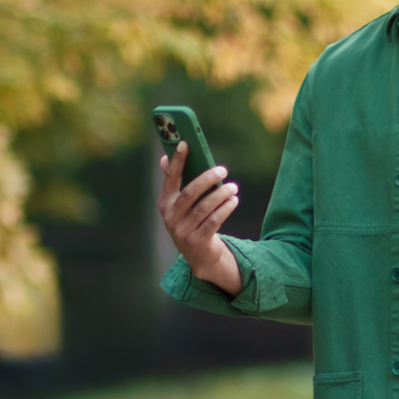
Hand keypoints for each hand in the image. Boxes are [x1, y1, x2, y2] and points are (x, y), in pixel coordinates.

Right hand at [156, 142, 243, 295]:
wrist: (199, 256)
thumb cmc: (192, 221)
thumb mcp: (181, 205)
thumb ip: (176, 183)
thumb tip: (164, 158)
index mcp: (165, 203)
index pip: (170, 178)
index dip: (177, 160)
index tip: (186, 143)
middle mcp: (170, 217)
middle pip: (190, 193)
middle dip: (207, 179)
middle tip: (223, 169)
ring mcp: (183, 231)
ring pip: (204, 207)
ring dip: (221, 194)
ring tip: (233, 187)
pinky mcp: (198, 242)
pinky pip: (213, 221)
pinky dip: (225, 209)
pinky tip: (234, 201)